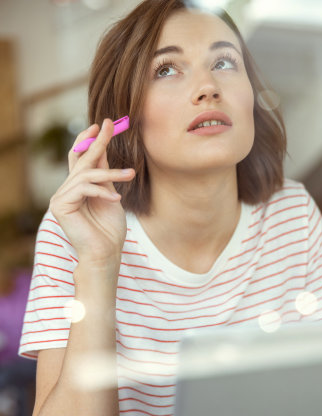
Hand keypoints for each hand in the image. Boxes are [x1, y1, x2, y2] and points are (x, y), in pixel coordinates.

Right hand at [49, 119, 134, 266]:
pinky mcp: (60, 205)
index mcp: (78, 188)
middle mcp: (66, 190)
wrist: (106, 254)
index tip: (103, 124)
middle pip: (80, 160)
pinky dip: (102, 192)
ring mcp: (61, 197)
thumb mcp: (110, 195)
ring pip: (86, 174)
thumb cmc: (109, 230)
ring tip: (130, 174)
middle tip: (109, 125)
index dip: (89, 140)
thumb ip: (104, 175)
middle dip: (97, 142)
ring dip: (111, 173)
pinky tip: (116, 200)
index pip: (81, 158)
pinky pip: (83, 188)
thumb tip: (102, 149)